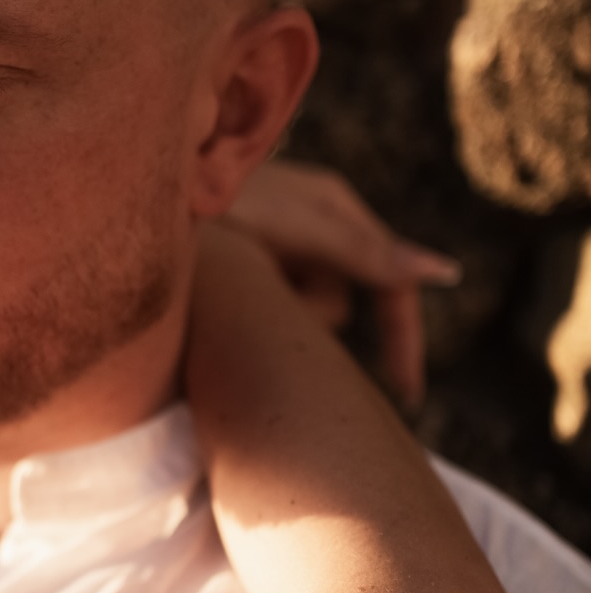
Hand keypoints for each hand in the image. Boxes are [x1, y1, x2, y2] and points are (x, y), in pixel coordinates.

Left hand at [226, 160, 460, 408]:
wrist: (148, 195)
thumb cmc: (226, 202)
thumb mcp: (303, 229)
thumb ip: (368, 253)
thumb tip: (445, 273)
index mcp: (336, 212)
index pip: (389, 287)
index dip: (400, 340)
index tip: (405, 397)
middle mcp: (307, 232)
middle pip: (336, 307)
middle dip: (307, 323)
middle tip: (267, 312)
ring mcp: (267, 251)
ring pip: (295, 315)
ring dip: (271, 316)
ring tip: (227, 287)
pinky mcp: (231, 271)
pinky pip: (257, 313)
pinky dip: (243, 314)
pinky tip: (210, 298)